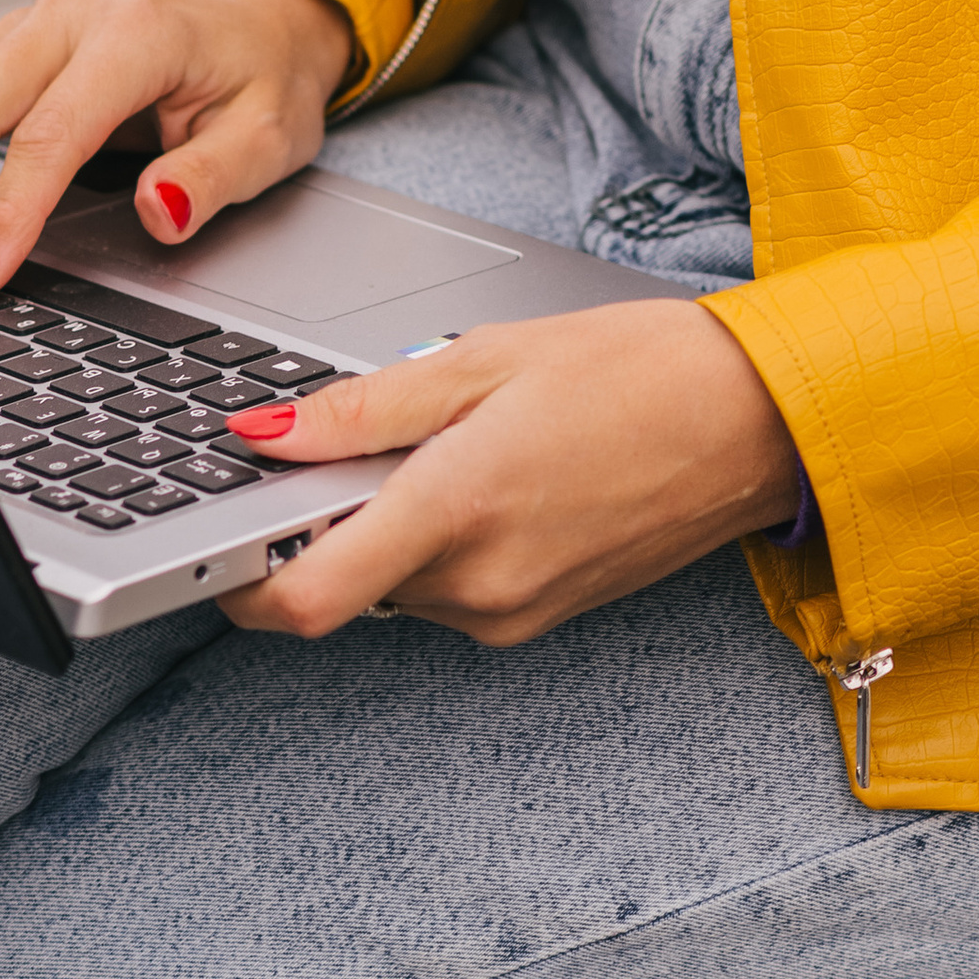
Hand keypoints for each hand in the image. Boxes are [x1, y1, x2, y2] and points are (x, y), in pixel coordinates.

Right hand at [0, 0, 352, 297]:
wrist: (257, 15)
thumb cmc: (261, 76)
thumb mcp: (270, 135)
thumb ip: (215, 176)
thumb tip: (160, 212)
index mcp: (137, 35)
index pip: (52, 130)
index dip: (9, 209)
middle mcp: (70, 14)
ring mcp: (29, 20)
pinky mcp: (5, 38)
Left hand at [215, 298, 802, 643]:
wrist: (754, 424)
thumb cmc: (637, 371)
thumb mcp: (486, 358)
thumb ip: (364, 409)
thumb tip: (263, 435)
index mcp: (456, 509)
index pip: (306, 598)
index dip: (239, 584)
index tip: (223, 542)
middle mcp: (479, 584)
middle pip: (347, 584)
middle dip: (335, 522)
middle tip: (371, 441)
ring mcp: (512, 613)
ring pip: (397, 587)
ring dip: (394, 529)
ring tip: (458, 443)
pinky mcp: (539, 619)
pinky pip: (451, 592)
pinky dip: (442, 543)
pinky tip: (494, 474)